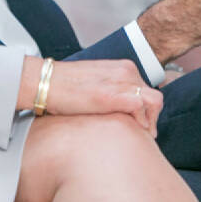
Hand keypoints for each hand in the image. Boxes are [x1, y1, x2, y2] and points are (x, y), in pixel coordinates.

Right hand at [17, 57, 161, 135]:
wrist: (45, 83)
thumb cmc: (66, 87)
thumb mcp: (96, 83)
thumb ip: (113, 90)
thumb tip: (124, 108)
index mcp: (122, 68)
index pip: (148, 90)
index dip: (149, 110)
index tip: (142, 124)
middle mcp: (125, 71)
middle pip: (155, 98)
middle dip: (152, 118)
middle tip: (144, 133)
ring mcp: (119, 81)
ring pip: (154, 102)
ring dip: (150, 121)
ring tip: (140, 134)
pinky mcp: (111, 95)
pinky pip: (140, 106)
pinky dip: (141, 120)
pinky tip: (131, 128)